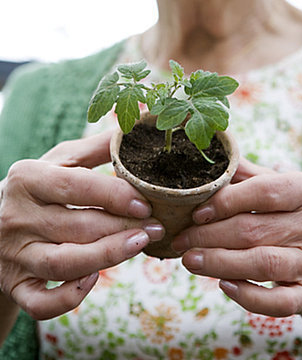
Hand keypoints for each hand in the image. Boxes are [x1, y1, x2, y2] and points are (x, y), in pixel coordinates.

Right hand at [0, 132, 164, 319]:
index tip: (146, 202)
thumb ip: (96, 147)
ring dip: (108, 256)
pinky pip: (41, 303)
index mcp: (27, 179)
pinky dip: (70, 298)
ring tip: (141, 244)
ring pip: (64, 264)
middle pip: (77, 227)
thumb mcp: (60, 160)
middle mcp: (16, 217)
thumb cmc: (39, 188)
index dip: (114, 195)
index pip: (75, 187)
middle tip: (157, 226)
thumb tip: (136, 128)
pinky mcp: (15, 286)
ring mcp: (14, 255)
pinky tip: (95, 278)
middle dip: (123, 227)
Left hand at [173, 159, 301, 316]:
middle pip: (254, 231)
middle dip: (210, 236)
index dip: (225, 202)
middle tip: (181, 240)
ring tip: (189, 260)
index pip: (263, 192)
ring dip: (220, 263)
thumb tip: (214, 159)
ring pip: (263, 265)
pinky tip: (223, 285)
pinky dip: (249, 296)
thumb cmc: (289, 211)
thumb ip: (246, 173)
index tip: (195, 212)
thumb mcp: (276, 185)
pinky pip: (279, 302)